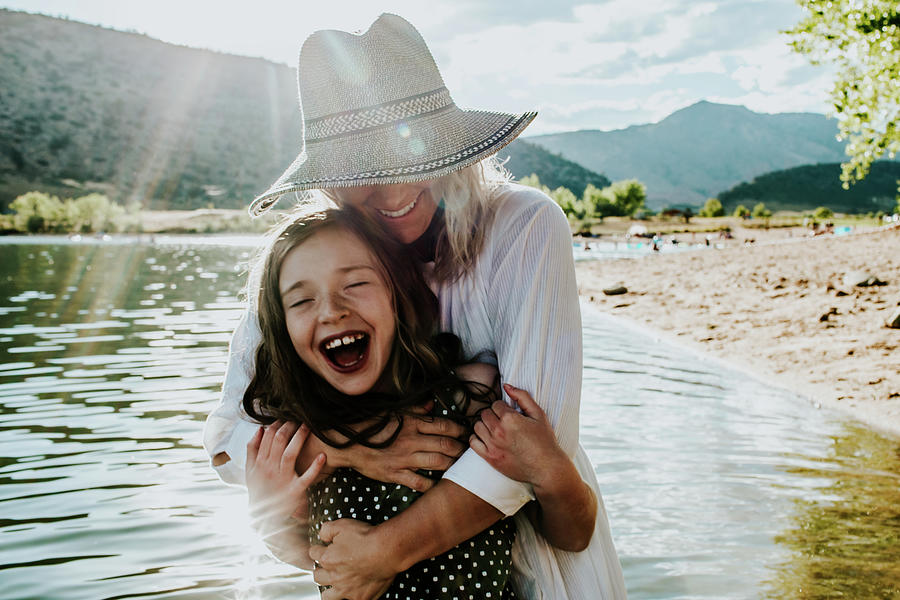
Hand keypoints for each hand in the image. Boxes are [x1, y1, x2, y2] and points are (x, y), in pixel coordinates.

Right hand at [246, 421, 324, 526]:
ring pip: (290, 454)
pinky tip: (322, 456)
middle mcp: (270, 469)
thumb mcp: (249, 471)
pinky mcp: (295, 490)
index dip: (277, 424)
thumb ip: (252, 450)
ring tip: (308, 425)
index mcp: (260, 463)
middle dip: (289, 426)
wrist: (263, 517)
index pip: (268, 437)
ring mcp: (283, 479)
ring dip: (299, 438)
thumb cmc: (258, 490)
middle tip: (299, 416)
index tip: (285, 416)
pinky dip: (314, 467)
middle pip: (279, 441)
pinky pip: (306, 477)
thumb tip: (260, 429)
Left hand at [309, 519, 396, 599]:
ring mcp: (347, 589)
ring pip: (328, 596)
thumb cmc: (367, 538)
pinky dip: (352, 594)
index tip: (322, 548)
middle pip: (317, 576)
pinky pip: (351, 599)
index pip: (313, 554)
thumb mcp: (343, 525)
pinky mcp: (361, 597)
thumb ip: (327, 530)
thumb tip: (322, 534)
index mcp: (327, 559)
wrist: (387, 551)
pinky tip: (356, 587)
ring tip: (335, 582)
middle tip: (328, 565)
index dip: (318, 549)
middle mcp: (334, 577)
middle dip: (320, 569)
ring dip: (329, 589)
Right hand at [347, 402, 467, 491]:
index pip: (444, 426)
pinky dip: (432, 485)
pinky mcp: (395, 474)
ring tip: (460, 466)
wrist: (349, 445)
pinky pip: (419, 482)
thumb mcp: (393, 412)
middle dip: (461, 450)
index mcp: (411, 423)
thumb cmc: (372, 427)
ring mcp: (403, 458)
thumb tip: (431, 404)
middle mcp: (410, 440)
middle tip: (469, 453)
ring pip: (437, 463)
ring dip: (452, 465)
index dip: (460, 430)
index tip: (467, 434)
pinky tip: (440, 485)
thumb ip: (414, 408)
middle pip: (445, 445)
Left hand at [470, 384, 567, 488]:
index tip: (510, 415)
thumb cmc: (545, 441)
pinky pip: (473, 442)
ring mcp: (493, 445)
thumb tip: (506, 386)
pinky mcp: (489, 457)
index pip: (496, 404)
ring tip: (496, 430)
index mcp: (510, 419)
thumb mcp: (538, 414)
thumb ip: (522, 397)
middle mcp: (499, 431)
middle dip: (494, 415)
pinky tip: (487, 438)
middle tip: (503, 422)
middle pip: (485, 413)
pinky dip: (477, 438)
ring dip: (485, 425)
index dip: (504, 408)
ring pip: (477, 426)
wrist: (546, 468)